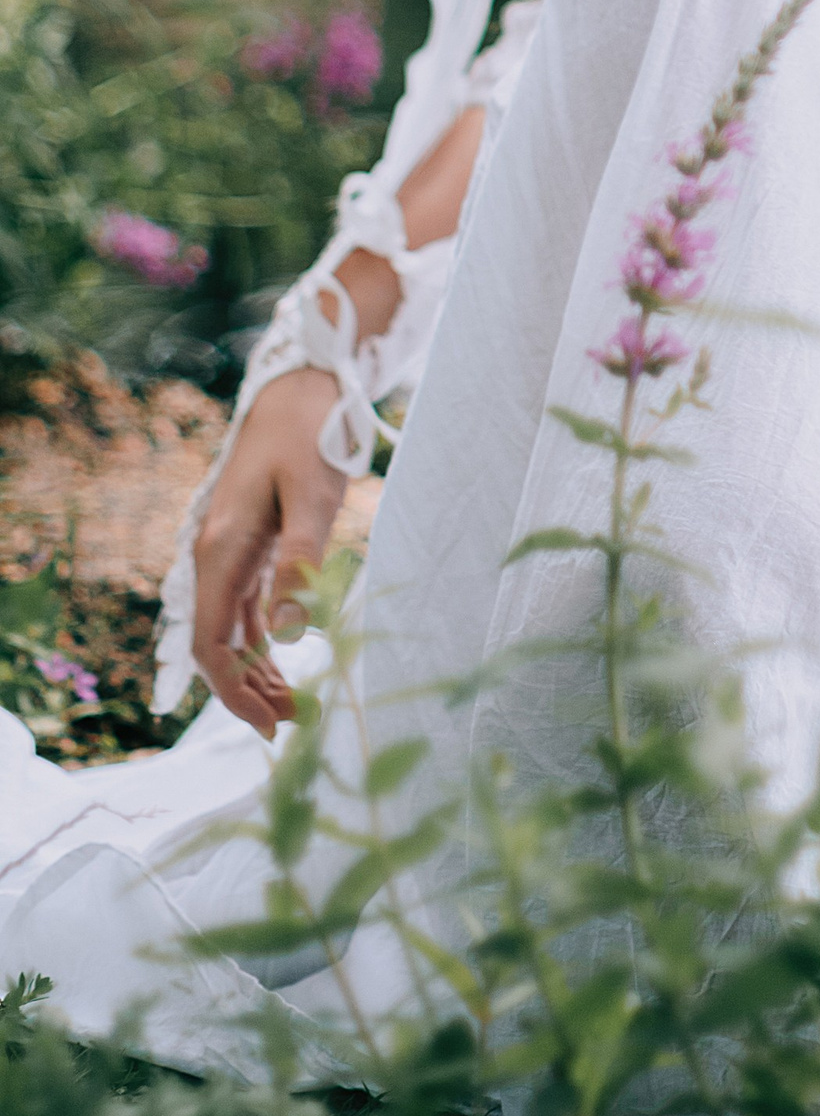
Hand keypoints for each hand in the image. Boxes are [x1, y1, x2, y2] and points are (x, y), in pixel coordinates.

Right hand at [190, 365, 349, 736]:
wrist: (301, 389)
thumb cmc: (307, 437)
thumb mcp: (310, 496)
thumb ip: (300, 563)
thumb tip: (288, 634)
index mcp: (221, 552)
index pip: (213, 644)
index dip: (235, 692)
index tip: (271, 725)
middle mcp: (216, 559)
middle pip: (220, 647)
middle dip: (250, 692)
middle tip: (295, 726)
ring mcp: (231, 554)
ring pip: (234, 632)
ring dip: (258, 672)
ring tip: (295, 707)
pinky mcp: (252, 547)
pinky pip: (248, 609)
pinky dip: (264, 641)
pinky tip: (284, 663)